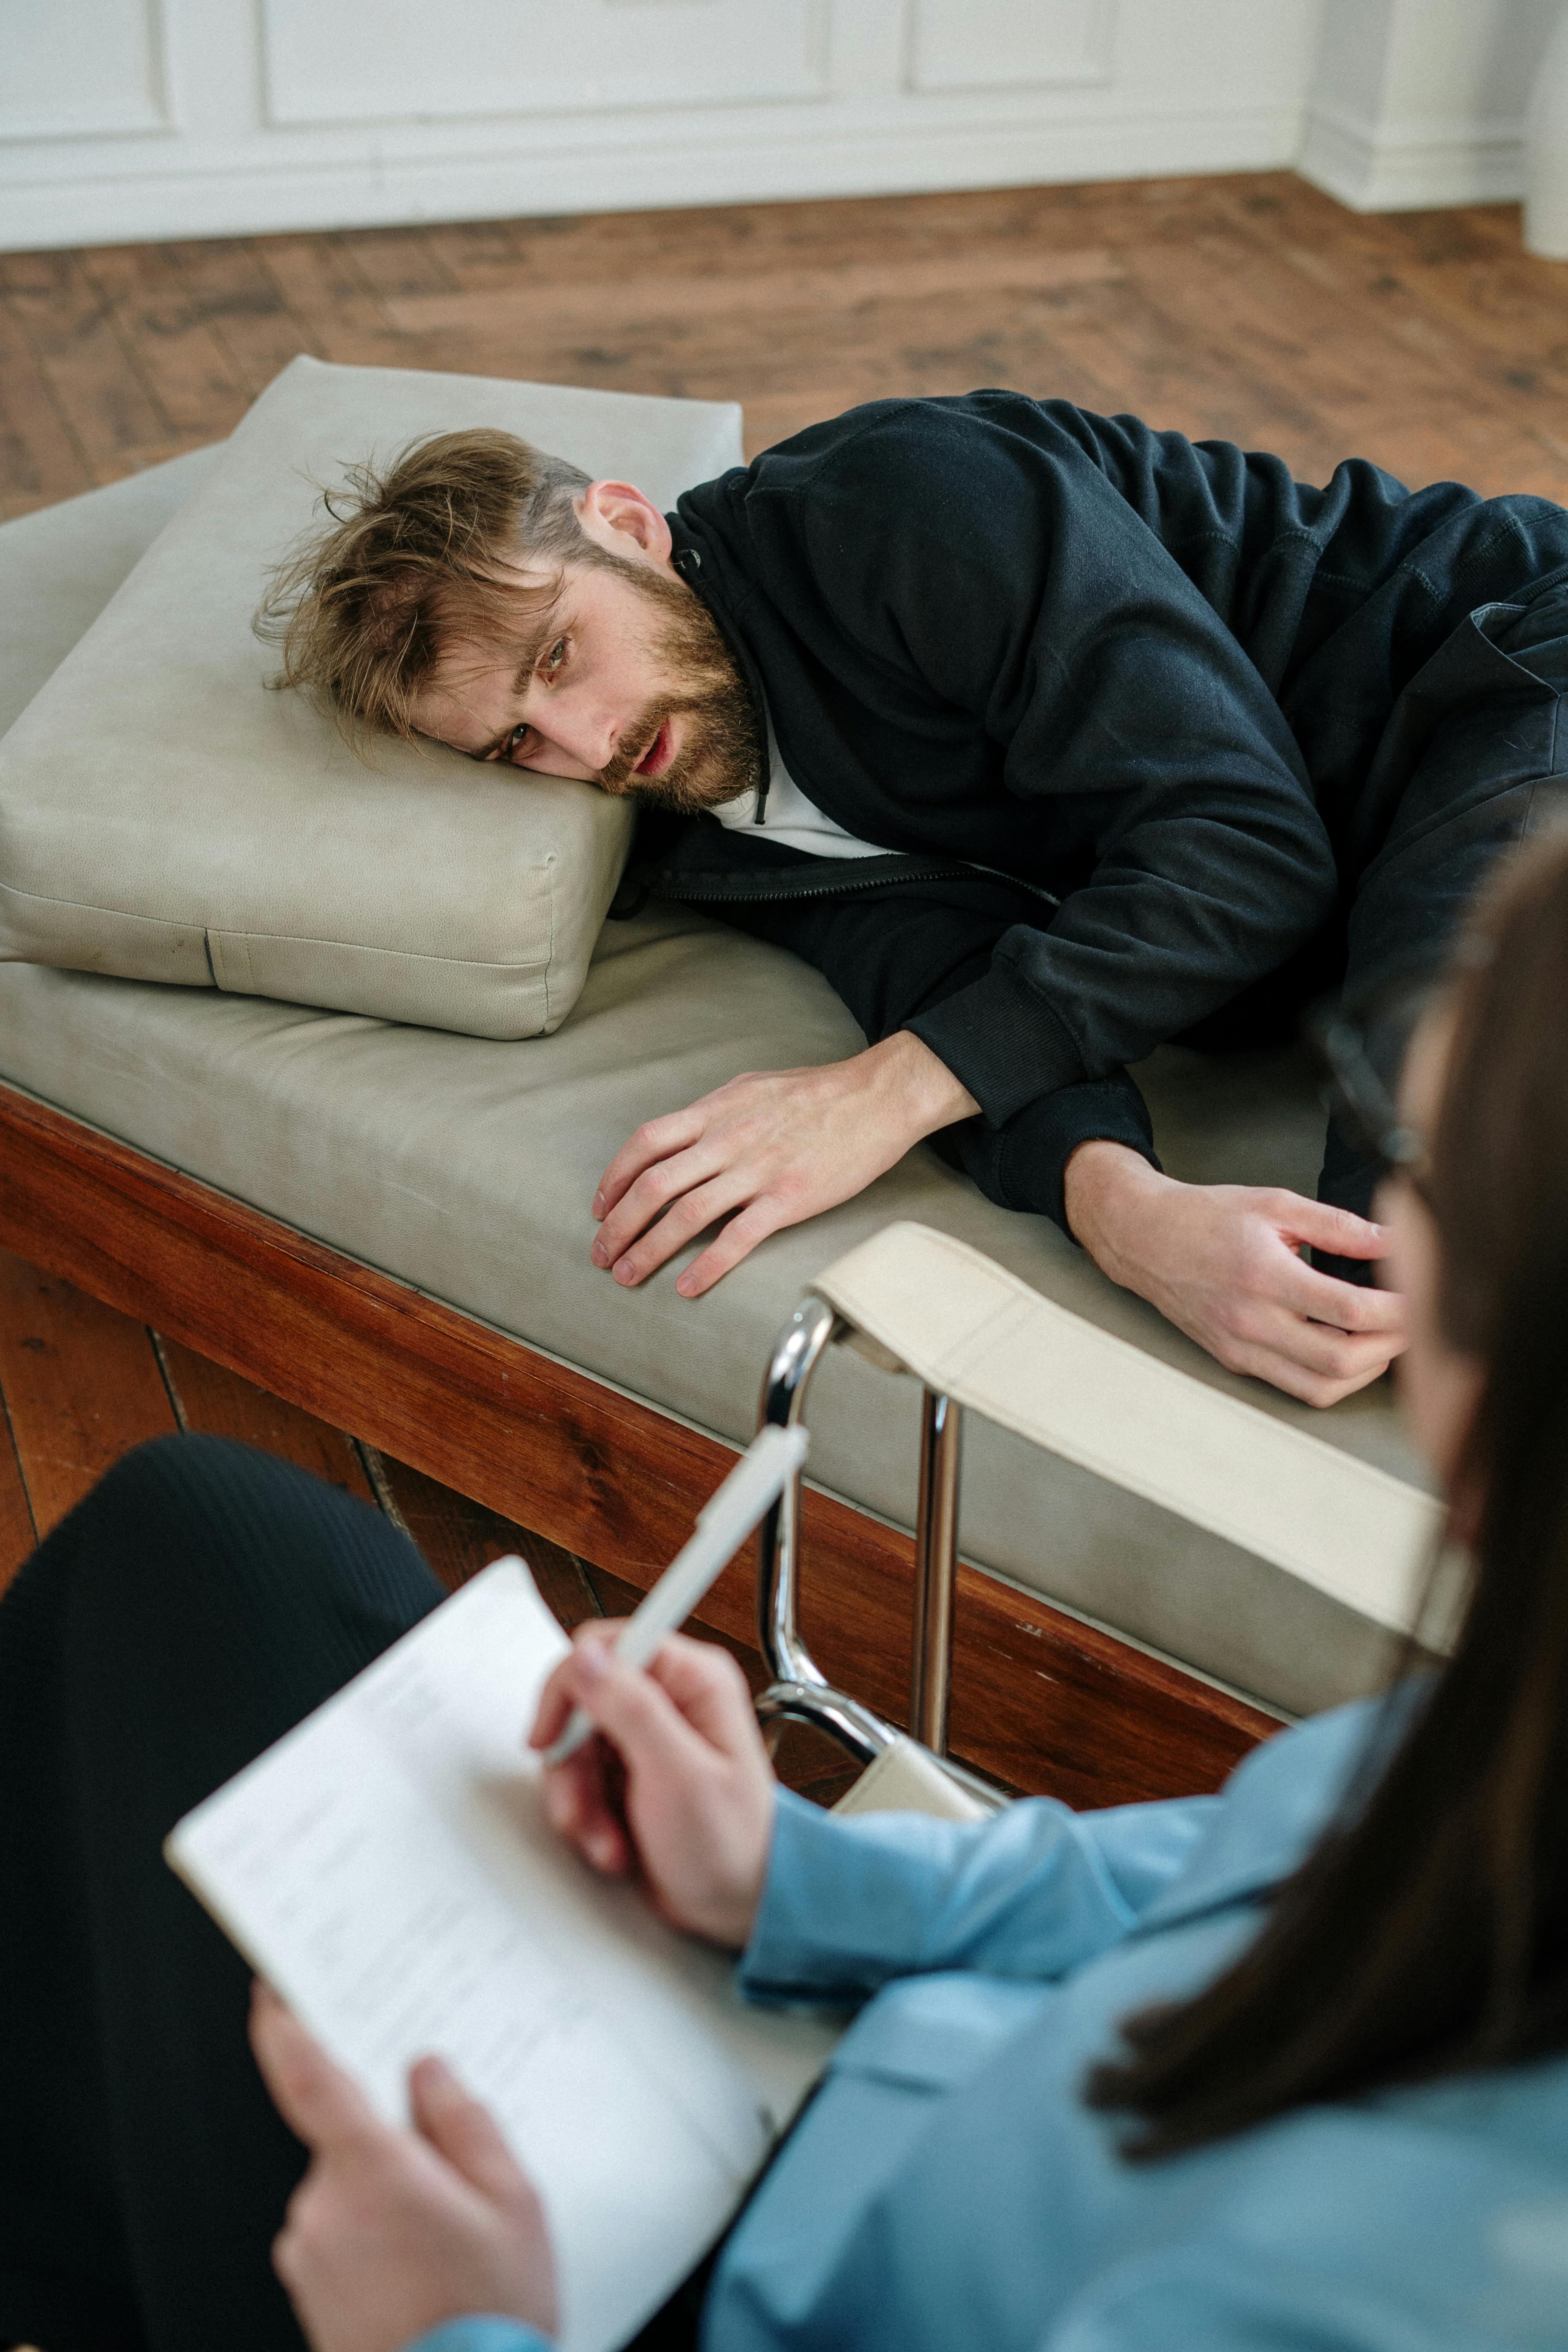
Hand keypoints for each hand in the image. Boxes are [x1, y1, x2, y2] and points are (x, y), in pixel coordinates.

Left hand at [249, 1984, 556, 2351]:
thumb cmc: (490, 2318)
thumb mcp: (512, 2203)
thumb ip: (464, 2122)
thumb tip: (427, 2072)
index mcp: (371, 2172)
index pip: (306, 2078)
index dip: (282, 2027)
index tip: (272, 1991)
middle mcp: (324, 2210)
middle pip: (348, 2141)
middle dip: (393, 2145)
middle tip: (453, 2180)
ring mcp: (311, 2257)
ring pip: (347, 2192)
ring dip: (387, 2198)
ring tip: (450, 2246)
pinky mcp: (311, 2296)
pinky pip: (340, 2238)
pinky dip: (376, 2239)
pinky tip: (425, 2273)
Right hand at [530, 1622, 775, 1947]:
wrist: (737, 1908)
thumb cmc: (729, 1846)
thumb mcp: (678, 1776)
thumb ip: (632, 1709)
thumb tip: (588, 1656)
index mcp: (694, 1680)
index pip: (608, 1647)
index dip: (570, 1687)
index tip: (551, 1736)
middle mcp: (670, 1698)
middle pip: (581, 1700)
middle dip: (572, 1763)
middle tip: (581, 1811)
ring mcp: (647, 1736)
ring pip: (574, 1743)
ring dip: (578, 1799)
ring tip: (604, 1840)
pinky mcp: (629, 1770)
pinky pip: (580, 1776)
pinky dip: (585, 1814)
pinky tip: (611, 1844)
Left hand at [590, 1030, 978, 1296]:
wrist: (877, 1097)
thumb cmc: (818, 1093)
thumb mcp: (753, 1087)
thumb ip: (716, 1113)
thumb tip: (684, 1135)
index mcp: (717, 1110)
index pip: (646, 1142)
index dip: (615, 1178)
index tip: (601, 1206)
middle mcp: (728, 1139)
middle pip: (654, 1184)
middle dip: (619, 1224)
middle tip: (601, 1254)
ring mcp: (757, 1169)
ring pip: (686, 1213)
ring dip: (649, 1249)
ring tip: (627, 1275)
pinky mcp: (789, 1198)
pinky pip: (738, 1237)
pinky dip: (708, 1266)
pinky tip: (688, 1286)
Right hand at [1064, 1141, 1406, 1406]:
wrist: (1146, 1239)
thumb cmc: (1206, 1218)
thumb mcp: (1276, 1204)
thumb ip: (1339, 1225)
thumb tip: (1393, 1241)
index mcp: (1263, 1274)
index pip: (1349, 1311)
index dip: (1398, 1310)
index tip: (1422, 1297)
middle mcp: (1250, 1320)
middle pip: (1341, 1361)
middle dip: (1392, 1346)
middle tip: (1415, 1322)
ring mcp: (1242, 1348)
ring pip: (1321, 1387)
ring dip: (1366, 1371)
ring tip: (1387, 1340)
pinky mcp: (1236, 1361)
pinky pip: (1296, 1386)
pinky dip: (1333, 1377)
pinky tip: (1349, 1350)